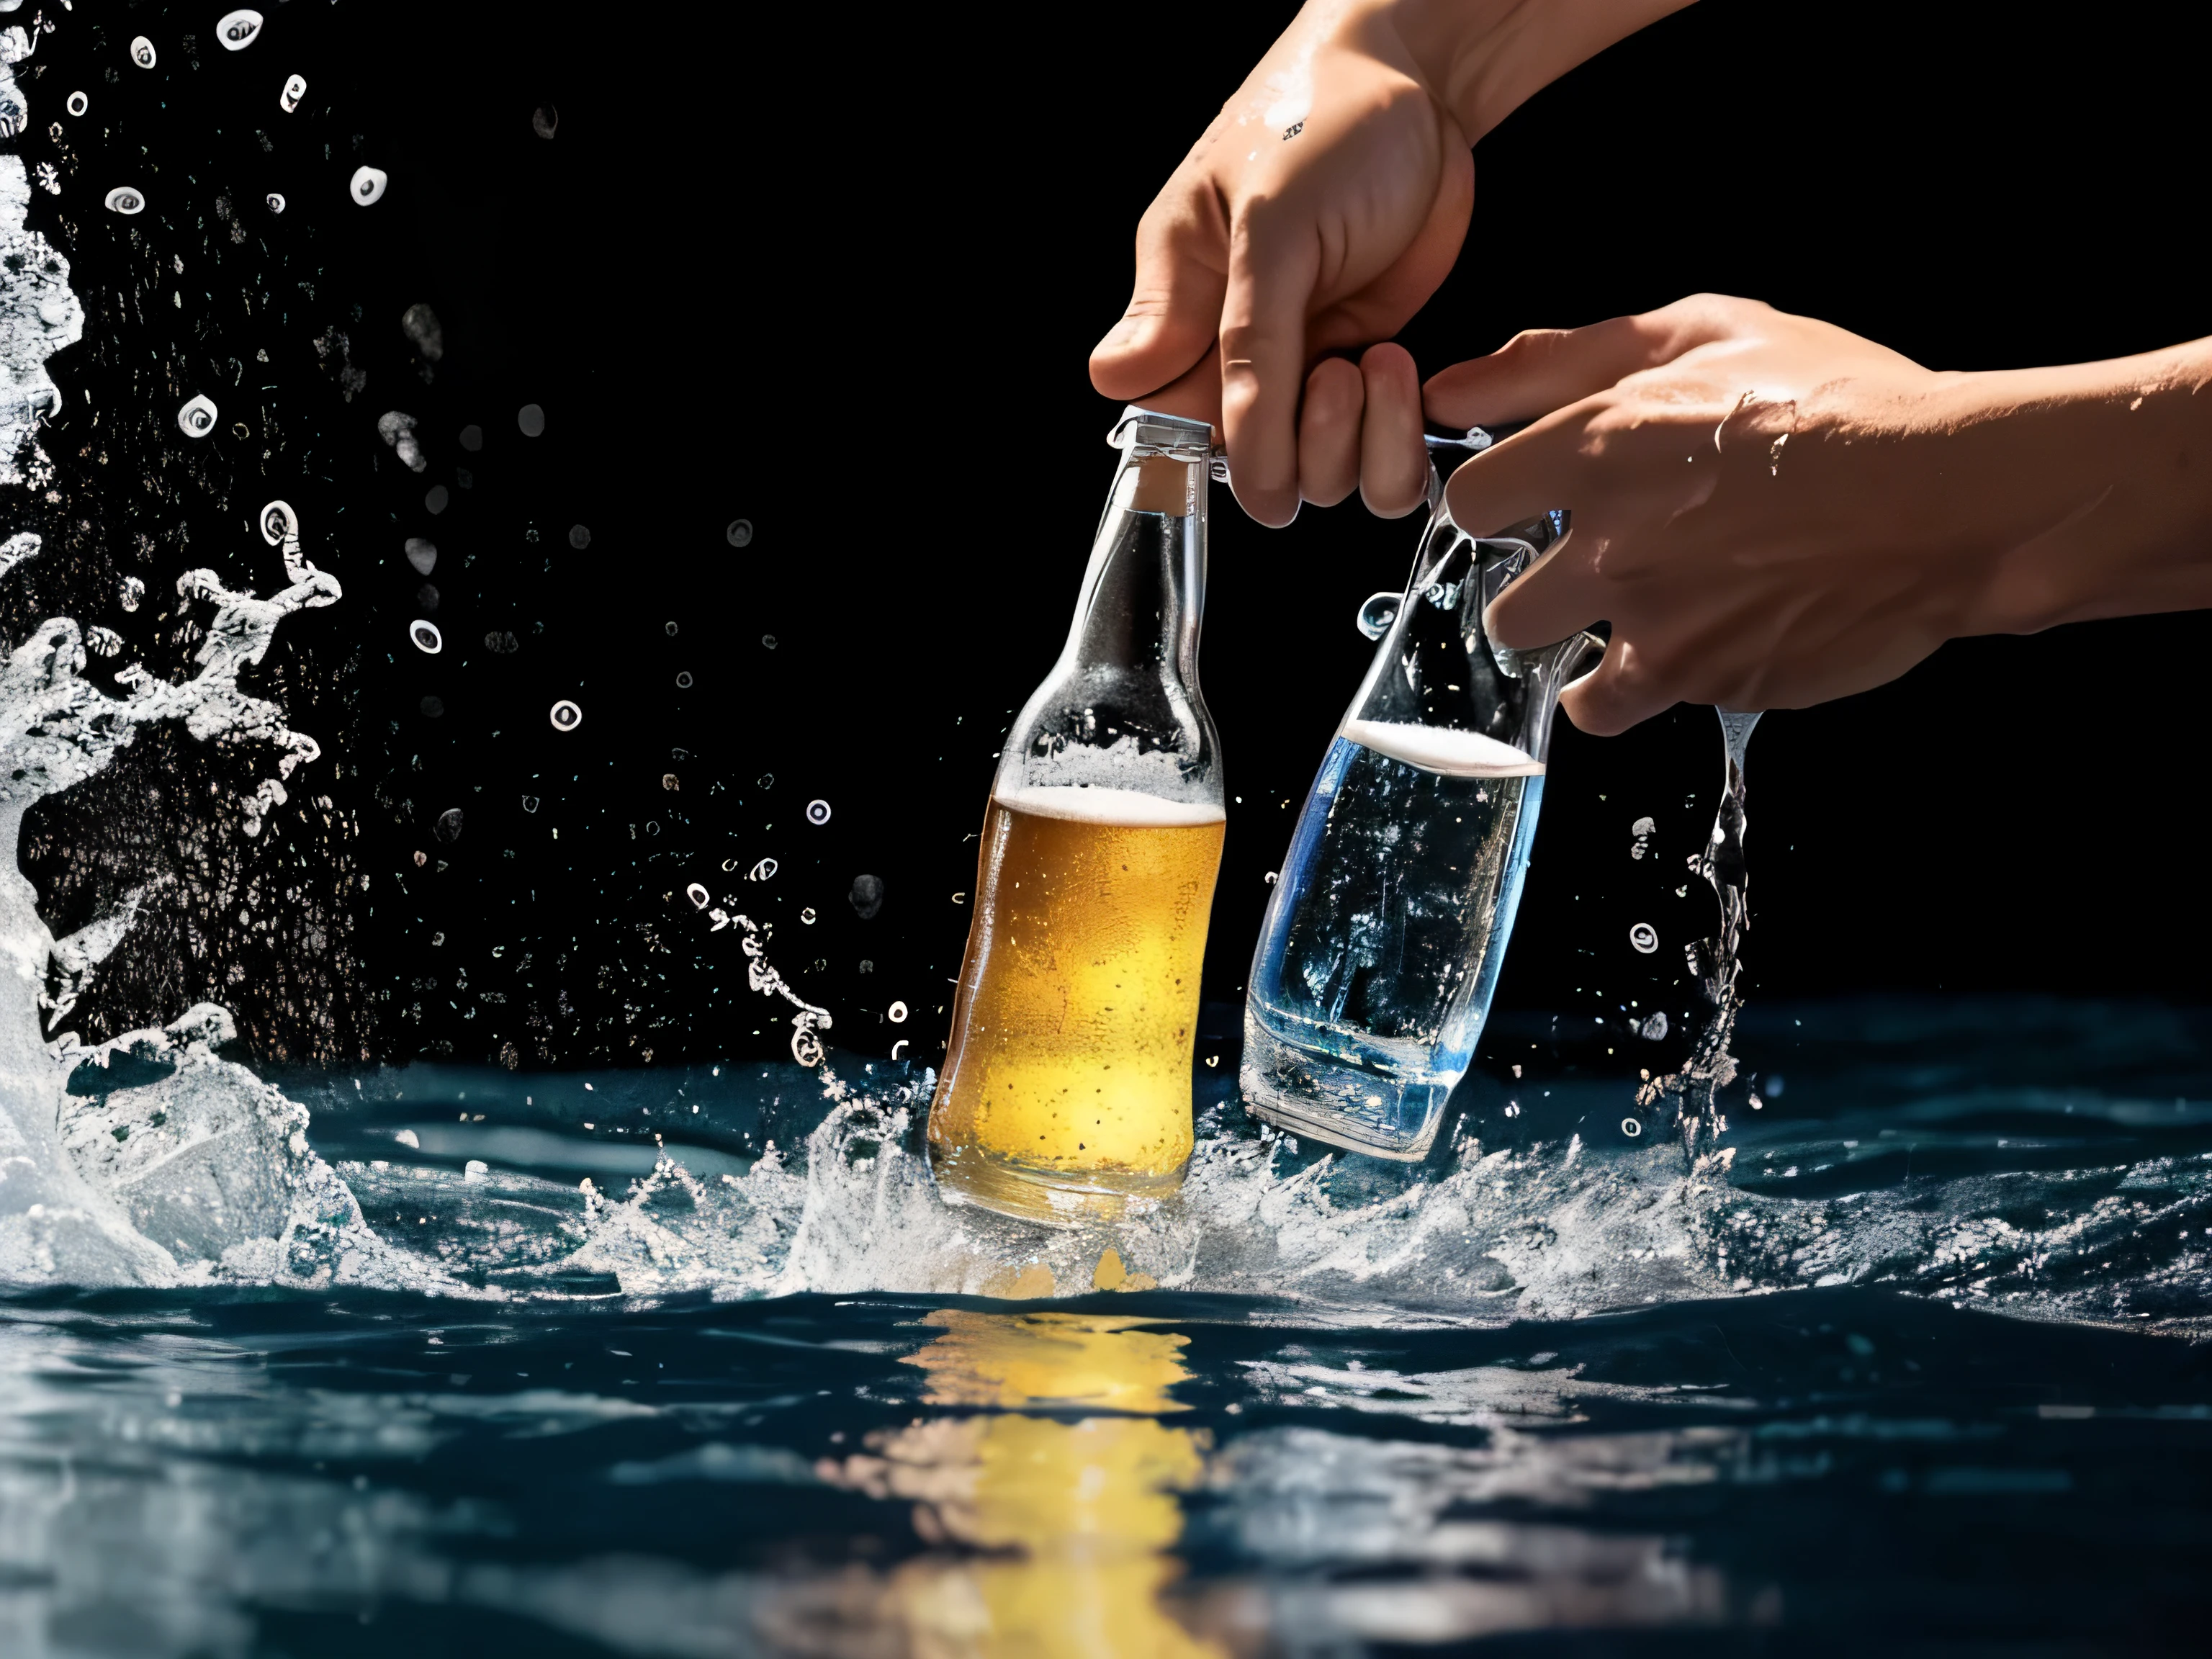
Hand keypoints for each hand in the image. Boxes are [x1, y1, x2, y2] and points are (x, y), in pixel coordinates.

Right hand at [1089, 0, 1698, 526]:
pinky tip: (1401, 372)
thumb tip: (1118, 385)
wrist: (1418, 90)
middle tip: (1336, 370)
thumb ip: (1218, 325)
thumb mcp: (1265, 222)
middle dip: (1299, 449)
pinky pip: (1377, 462)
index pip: (1170, 431)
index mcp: (1181, 318)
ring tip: (1375, 360)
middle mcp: (1236, 360)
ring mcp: (1305, 374)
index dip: (1220, 445)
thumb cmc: (1321, 122)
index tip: (1259, 414)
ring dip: (1356, 444)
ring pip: (1318, 482)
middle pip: (1250, 474)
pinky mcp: (1366, 380)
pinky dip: (1398, 444)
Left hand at [1426, 294, 2210, 733]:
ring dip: (1577, 638)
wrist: (1948, 496)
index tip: (1531, 505)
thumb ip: (1561, 357)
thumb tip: (1447, 386)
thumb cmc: (1837, 399)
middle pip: (1501, 597)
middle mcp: (1607, 537)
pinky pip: (1604, 708)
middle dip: (1540, 586)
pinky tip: (1668, 653)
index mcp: (1597, 441)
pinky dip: (1622, 693)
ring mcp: (1647, 615)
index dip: (1500, 502)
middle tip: (1601, 566)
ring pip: (1541, 653)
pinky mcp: (1692, 675)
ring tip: (1643, 608)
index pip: (1470, 499)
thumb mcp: (1706, 330)